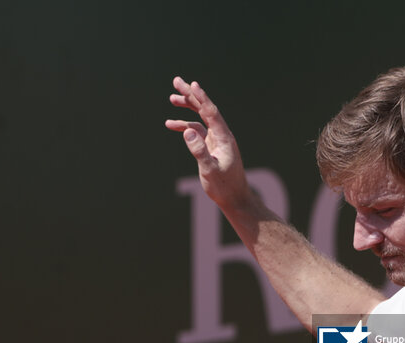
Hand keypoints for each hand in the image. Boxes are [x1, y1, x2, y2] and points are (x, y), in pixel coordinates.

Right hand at [165, 77, 253, 212]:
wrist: (234, 198)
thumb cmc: (224, 187)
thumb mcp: (210, 170)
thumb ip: (199, 151)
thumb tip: (187, 131)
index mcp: (224, 138)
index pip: (211, 113)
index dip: (201, 97)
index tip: (192, 84)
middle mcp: (221, 135)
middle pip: (205, 109)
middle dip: (191, 95)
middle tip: (176, 80)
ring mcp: (216, 140)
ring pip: (200, 118)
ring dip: (187, 107)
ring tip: (172, 97)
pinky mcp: (211, 146)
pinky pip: (197, 131)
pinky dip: (184, 125)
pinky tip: (170, 124)